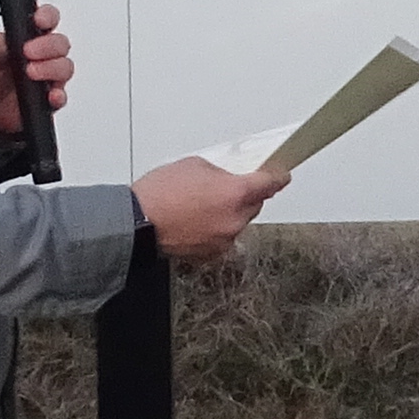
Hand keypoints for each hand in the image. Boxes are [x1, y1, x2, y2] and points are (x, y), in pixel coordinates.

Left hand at [0, 2, 72, 147]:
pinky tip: (51, 95)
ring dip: (51, 68)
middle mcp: (44, 55)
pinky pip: (62, 97)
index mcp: (31, 37)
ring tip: (31, 72)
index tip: (39, 20)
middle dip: (47, 46)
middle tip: (28, 52)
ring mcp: (49, 77)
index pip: (48, 19)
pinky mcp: (50, 100)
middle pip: (60, 43)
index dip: (48, 16)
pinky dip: (59, 95)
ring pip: (65, 67)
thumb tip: (2, 41)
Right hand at [132, 154, 287, 261]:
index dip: (278, 177)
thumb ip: (220, 172)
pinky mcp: (211, 254)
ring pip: (238, 222)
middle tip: (225, 187)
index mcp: (236, 193)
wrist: (137, 223)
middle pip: (255, 205)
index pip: (270, 184)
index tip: (281, 175)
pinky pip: (223, 238)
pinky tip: (197, 220)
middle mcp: (235, 220)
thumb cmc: (159, 194)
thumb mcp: (194, 165)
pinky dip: (215, 229)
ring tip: (202, 205)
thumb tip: (227, 177)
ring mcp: (224, 240)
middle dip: (245, 195)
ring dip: (228, 213)